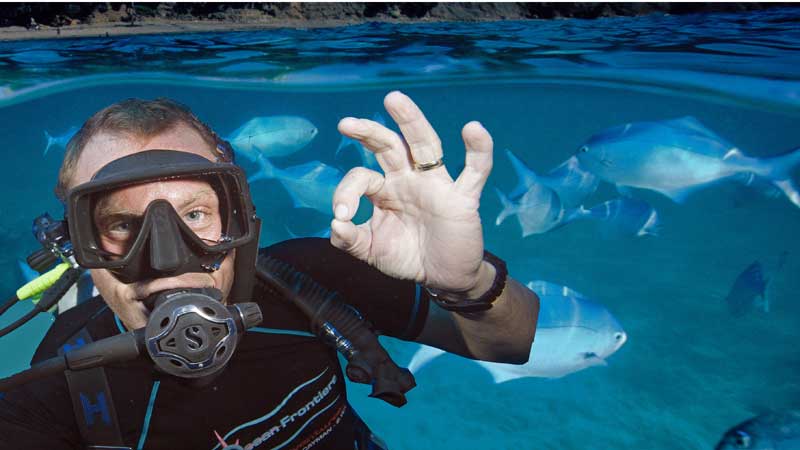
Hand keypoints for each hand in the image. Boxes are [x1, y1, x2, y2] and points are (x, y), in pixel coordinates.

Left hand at [330, 91, 494, 294]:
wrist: (444, 277)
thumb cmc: (409, 257)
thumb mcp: (373, 251)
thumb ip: (351, 240)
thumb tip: (335, 224)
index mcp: (385, 191)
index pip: (362, 177)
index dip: (346, 192)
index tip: (342, 216)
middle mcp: (408, 180)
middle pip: (389, 146)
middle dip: (369, 132)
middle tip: (346, 124)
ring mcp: (436, 185)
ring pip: (425, 145)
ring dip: (411, 121)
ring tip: (394, 100)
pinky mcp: (463, 197)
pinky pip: (475, 170)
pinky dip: (478, 150)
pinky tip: (473, 129)